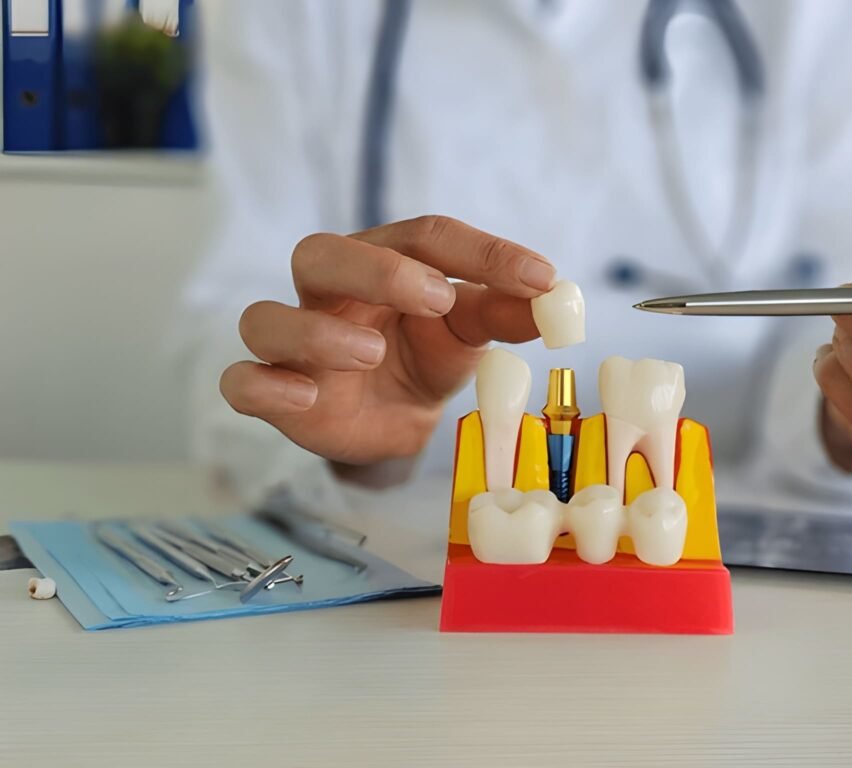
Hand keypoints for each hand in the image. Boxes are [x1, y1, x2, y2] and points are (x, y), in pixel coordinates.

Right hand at [219, 216, 554, 466]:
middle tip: (437, 298)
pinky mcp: (275, 392)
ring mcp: (296, 343)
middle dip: (376, 270)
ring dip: (317, 332)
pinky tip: (305, 396)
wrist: (392, 423)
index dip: (481, 253)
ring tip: (371, 352)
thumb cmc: (425, 358)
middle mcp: (331, 293)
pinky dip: (263, 385)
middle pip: (323, 254)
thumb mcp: (470, 335)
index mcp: (385, 262)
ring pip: (268, 317)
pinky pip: (242, 381)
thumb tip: (556, 298)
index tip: (540, 279)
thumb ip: (504, 313)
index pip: (424, 237)